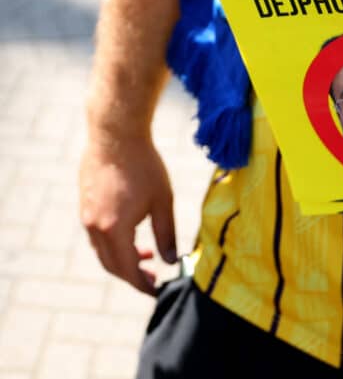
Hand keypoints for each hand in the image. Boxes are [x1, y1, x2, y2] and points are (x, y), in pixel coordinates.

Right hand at [79, 129, 176, 294]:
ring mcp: (86, 215)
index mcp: (114, 230)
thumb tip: (172, 261)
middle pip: (111, 264)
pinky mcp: (85, 204)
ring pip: (103, 250)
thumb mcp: (163, 201)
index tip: (157, 290)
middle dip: (132, 275)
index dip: (142, 284)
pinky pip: (97, 235)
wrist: (116, 135)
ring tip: (147, 255)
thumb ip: (167, 234)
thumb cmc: (145, 166)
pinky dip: (114, 242)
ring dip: (123, 258)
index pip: (127, 269)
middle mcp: (95, 227)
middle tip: (153, 277)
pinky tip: (132, 233)